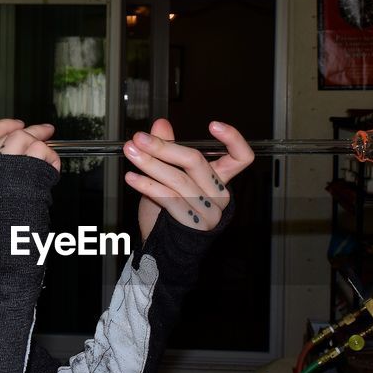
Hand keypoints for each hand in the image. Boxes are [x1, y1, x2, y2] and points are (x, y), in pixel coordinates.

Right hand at [0, 119, 59, 171]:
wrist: (2, 241)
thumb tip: (2, 156)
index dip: (2, 126)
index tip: (17, 123)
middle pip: (10, 136)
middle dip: (32, 131)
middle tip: (46, 129)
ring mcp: (8, 167)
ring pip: (25, 140)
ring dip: (41, 147)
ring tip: (49, 156)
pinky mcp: (28, 174)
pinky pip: (41, 153)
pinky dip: (51, 158)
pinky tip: (52, 167)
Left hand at [123, 119, 253, 240]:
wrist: (164, 248)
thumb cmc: (168, 211)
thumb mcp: (167, 176)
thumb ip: (167, 151)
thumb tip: (161, 125)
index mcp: (219, 179)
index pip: (241, 158)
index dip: (233, 139)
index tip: (213, 124)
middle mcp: (219, 195)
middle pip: (196, 162)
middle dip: (163, 147)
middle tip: (139, 139)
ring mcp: (208, 212)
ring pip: (178, 179)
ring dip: (149, 164)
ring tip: (131, 153)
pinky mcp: (193, 225)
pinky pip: (169, 199)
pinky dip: (147, 186)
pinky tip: (132, 178)